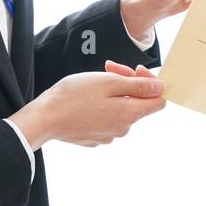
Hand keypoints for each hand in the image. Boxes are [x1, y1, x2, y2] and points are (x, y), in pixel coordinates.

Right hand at [16, 67, 165, 147]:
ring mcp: (108, 135)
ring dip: (113, 93)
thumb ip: (139, 86)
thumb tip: (161, 88)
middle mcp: (123, 129)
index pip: (159, 101)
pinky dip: (101, 106)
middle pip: (138, 103)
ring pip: (121, 109)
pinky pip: (106, 118)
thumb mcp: (109, 82)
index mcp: (130, 114)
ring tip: (93, 81)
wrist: (44, 118)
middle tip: (109, 67)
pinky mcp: (94, 137)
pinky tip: (86, 98)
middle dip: (128, 83)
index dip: (151, 82)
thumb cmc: (74, 96)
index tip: (135, 70)